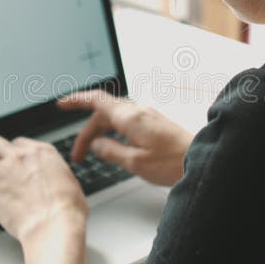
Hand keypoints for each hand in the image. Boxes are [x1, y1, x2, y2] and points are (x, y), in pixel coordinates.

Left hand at [0, 134, 87, 243]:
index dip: (10, 150)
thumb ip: (57, 175)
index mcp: (41, 152)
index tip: (8, 159)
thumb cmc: (68, 209)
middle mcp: (19, 157)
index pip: (17, 141)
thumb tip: (57, 181)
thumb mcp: (70, 182)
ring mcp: (2, 173)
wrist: (55, 224)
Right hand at [57, 90, 193, 185]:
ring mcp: (147, 116)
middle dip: (87, 132)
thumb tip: (96, 145)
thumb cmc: (173, 163)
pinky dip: (113, 132)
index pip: (97, 101)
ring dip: (100, 133)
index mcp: (130, 118)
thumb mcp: (135, 163)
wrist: (202, 160)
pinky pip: (126, 122)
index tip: (62, 105)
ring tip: (92, 154)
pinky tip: (113, 147)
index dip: (77, 100)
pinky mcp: (154, 124)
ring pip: (114, 118)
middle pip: (103, 113)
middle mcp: (138, 112)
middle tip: (78, 155)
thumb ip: (111, 151)